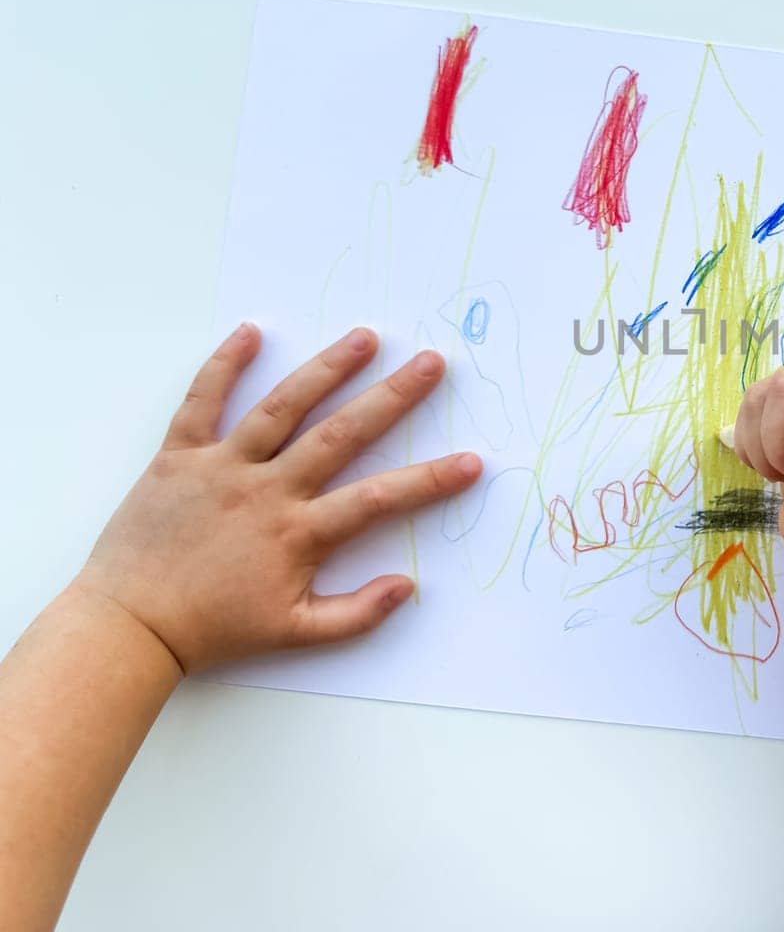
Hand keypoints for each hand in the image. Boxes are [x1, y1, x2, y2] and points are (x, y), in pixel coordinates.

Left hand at [72, 324, 481, 673]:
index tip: (472, 461)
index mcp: (298, 533)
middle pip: (341, 434)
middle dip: (392, 397)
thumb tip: (407, 586)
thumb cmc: (213, 630)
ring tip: (364, 337)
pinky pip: (202, 402)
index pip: (379, 499)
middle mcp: (266, 490)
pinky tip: (251, 332)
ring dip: (326, 369)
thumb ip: (356, 614)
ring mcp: (222, 467)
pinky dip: (223, 365)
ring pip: (282, 407)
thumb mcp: (293, 634)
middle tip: (431, 364)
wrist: (128, 626)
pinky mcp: (178, 456)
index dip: (430, 481)